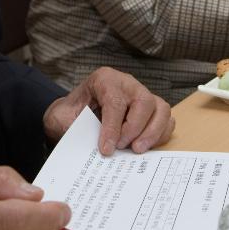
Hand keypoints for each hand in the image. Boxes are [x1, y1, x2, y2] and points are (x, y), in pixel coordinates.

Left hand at [43, 67, 173, 155]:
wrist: (74, 113)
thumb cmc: (71, 113)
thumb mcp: (62, 117)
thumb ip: (72, 128)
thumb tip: (90, 145)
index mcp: (104, 79)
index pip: (115, 101)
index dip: (112, 127)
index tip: (107, 149)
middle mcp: (127, 83)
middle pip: (144, 101)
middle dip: (135, 128)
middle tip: (121, 148)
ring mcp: (143, 95)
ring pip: (161, 109)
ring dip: (152, 133)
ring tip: (136, 150)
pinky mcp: (152, 109)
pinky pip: (167, 120)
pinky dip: (160, 135)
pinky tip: (145, 147)